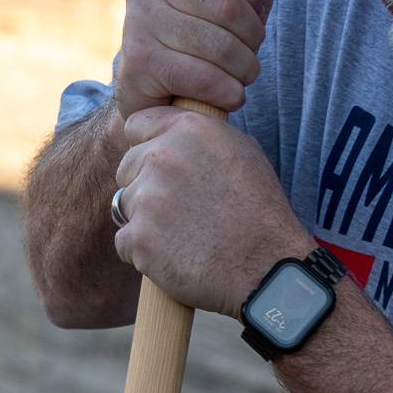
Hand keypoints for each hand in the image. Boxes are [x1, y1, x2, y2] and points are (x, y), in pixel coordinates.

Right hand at [111, 0, 282, 119]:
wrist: (152, 94)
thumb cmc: (199, 42)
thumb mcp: (233, 3)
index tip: (252, 20)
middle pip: (227, 4)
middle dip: (252, 36)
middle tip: (250, 57)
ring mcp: (137, 20)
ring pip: (221, 45)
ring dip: (245, 69)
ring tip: (244, 78)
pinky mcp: (139, 62)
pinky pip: (205, 78)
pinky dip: (229, 92)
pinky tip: (232, 96)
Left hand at [111, 106, 310, 316]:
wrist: (268, 268)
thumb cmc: (261, 213)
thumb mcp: (243, 153)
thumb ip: (200, 137)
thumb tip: (173, 136)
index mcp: (189, 129)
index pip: (137, 125)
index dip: (146, 147)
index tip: (162, 169)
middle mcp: (163, 156)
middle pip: (126, 167)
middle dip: (144, 187)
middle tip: (179, 211)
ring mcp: (147, 197)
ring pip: (125, 206)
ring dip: (145, 222)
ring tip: (183, 236)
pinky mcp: (138, 237)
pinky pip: (124, 242)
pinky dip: (143, 254)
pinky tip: (176, 258)